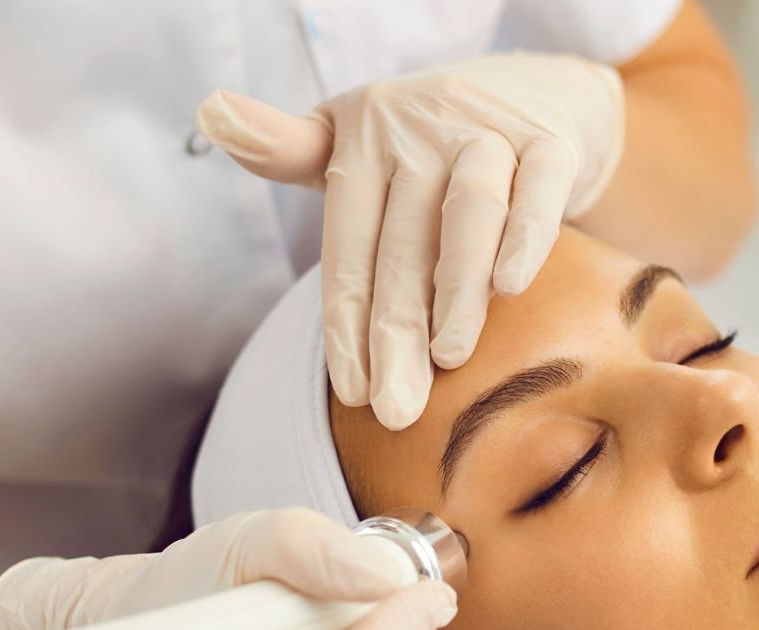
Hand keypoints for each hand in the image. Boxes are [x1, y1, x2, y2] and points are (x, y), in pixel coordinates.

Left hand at [196, 53, 625, 428]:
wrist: (535, 91)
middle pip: (402, 246)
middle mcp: (419, 130)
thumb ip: (292, 150)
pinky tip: (511, 286)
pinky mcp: (548, 140)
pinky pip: (537, 189)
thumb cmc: (430, 139)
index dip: (346, 323)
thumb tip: (210, 111)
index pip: (348, 246)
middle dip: (395, 334)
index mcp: (363, 140)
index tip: (355, 394)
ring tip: (450, 358)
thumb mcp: (356, 139)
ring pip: (467, 213)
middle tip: (396, 410)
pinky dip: (524, 234)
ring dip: (456, 287)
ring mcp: (485, 131)